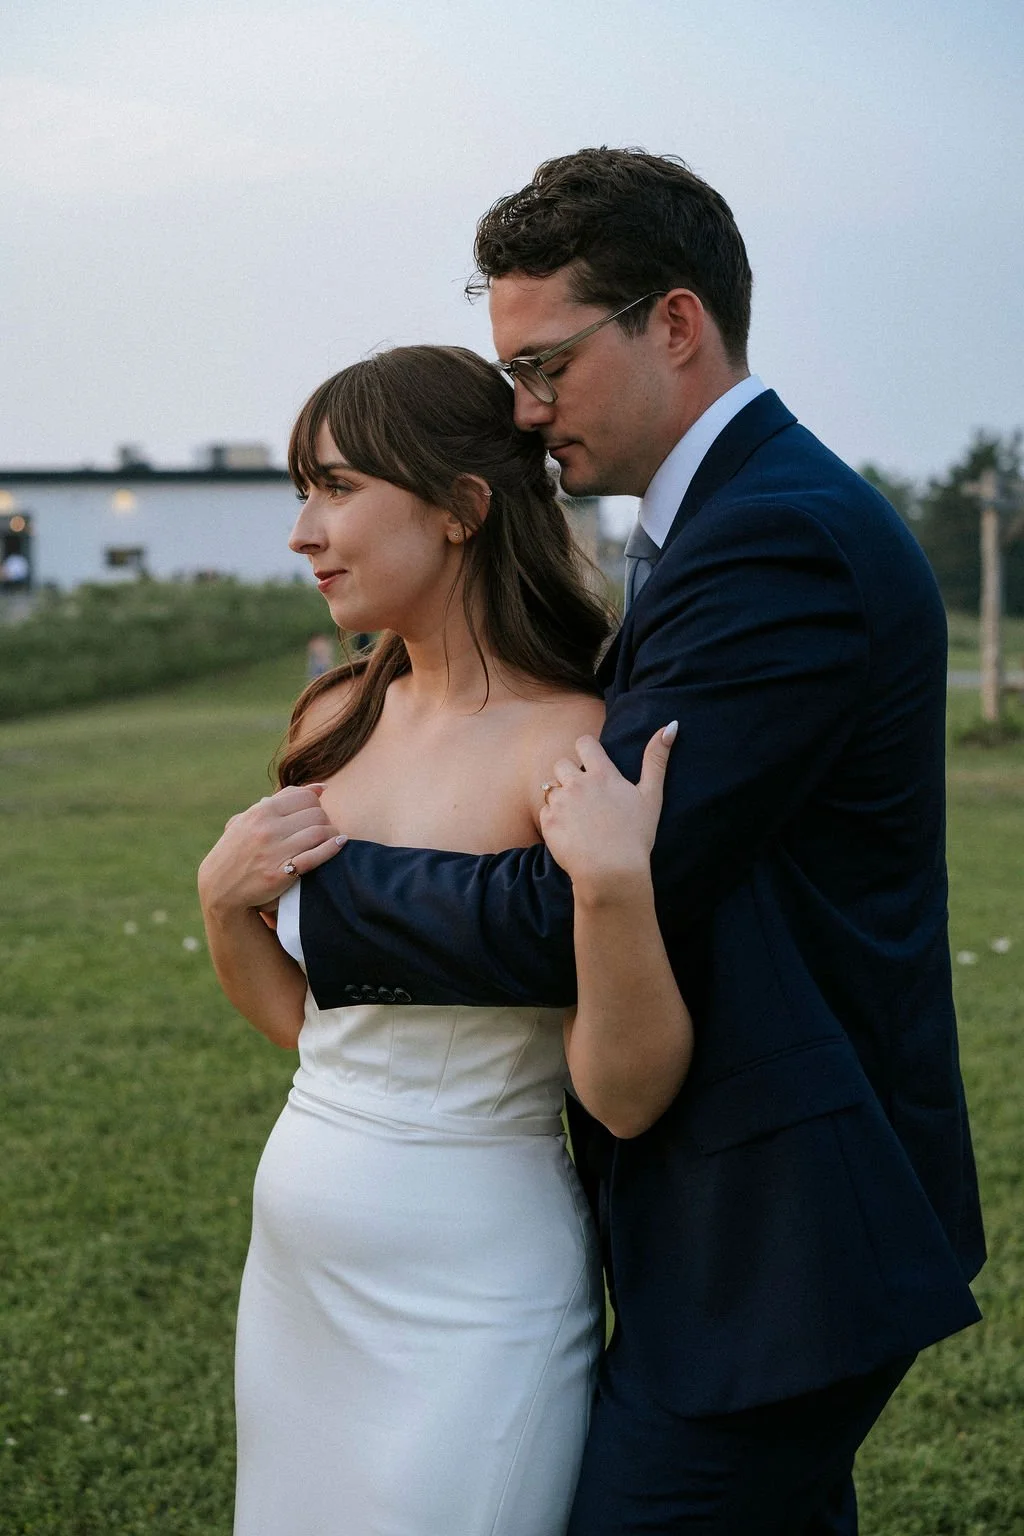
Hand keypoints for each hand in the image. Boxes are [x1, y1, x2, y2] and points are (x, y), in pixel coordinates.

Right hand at [198, 784, 345, 917]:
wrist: (220, 887)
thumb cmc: (240, 849)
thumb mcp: (252, 819)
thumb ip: (284, 800)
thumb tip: (321, 788)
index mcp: (260, 811)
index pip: (306, 797)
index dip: (315, 805)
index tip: (314, 815)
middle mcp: (267, 828)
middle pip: (316, 814)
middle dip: (325, 820)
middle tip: (324, 830)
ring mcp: (273, 851)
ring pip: (320, 832)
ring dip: (332, 834)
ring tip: (332, 838)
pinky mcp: (280, 873)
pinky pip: (316, 856)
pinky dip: (332, 847)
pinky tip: (339, 844)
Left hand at [540, 724, 676, 900]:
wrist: (611, 872)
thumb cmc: (635, 836)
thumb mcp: (651, 796)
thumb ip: (657, 759)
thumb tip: (671, 725)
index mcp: (602, 774)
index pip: (584, 743)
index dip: (587, 751)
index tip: (593, 764)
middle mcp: (577, 784)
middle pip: (562, 762)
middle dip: (571, 774)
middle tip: (586, 796)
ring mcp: (560, 803)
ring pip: (551, 787)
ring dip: (561, 796)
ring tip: (579, 816)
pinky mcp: (548, 823)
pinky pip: (544, 811)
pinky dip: (554, 818)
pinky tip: (571, 832)